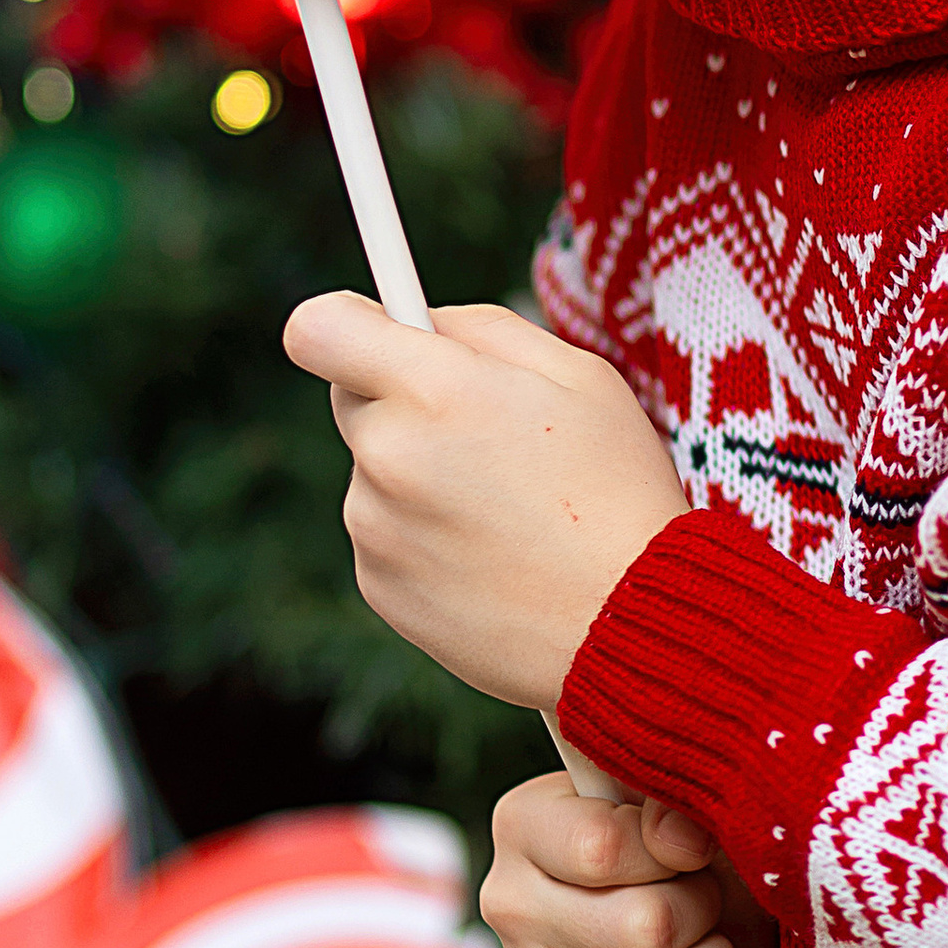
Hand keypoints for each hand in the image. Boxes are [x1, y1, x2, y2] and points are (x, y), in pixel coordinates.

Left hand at [281, 296, 687, 714]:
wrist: (629, 625)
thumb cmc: (618, 491)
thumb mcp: (580, 375)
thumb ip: (484, 329)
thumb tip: (422, 321)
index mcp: (435, 389)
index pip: (318, 329)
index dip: (345, 322)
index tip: (376, 333)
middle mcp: (387, 456)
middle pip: (351, 397)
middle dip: (403, 400)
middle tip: (483, 429)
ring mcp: (375, 528)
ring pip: (374, 470)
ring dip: (418, 475)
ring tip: (507, 509)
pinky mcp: (377, 586)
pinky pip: (385, 534)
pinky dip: (424, 536)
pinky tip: (493, 556)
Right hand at [481, 772, 776, 947]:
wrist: (694, 904)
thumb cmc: (683, 840)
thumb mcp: (683, 798)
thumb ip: (675, 800)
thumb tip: (679, 837)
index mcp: (524, 824)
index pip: (601, 849)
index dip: (673, 852)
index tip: (696, 847)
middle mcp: (510, 906)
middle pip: (645, 929)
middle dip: (704, 913)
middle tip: (708, 901)